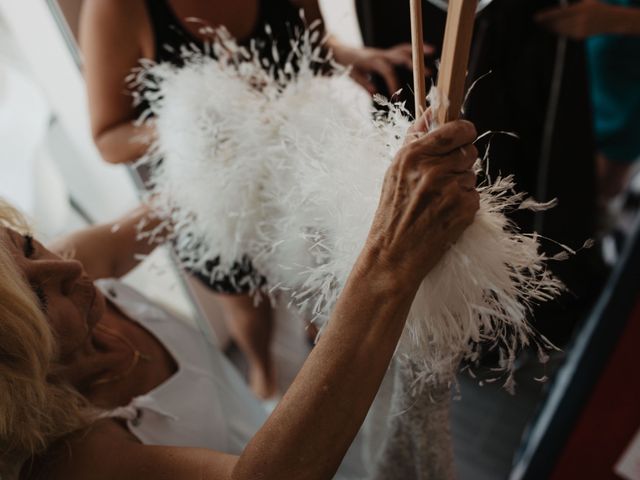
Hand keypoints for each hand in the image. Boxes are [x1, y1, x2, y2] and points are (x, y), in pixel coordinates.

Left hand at [330, 41, 434, 95]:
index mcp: (372, 61)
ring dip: (418, 51)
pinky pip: (402, 50)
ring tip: (432, 52)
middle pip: (400, 56)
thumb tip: (373, 94)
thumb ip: (363, 83)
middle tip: (428, 73)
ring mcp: (385, 53)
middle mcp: (381, 54)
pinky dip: (413, 52)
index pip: (387, 70)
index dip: (394, 82)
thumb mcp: (353, 75)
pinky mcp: (388, 53)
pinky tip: (427, 52)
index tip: (397, 97)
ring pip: (404, 49)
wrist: (342, 51)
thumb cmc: (347, 64)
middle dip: (414, 64)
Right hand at [364, 114, 478, 287]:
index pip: (457, 128)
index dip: (463, 132)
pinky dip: (463, 204)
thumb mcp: (395, 171)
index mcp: (414, 155)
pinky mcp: (465, 208)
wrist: (393, 254)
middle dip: (460, 162)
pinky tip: (444, 214)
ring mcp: (451, 189)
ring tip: (438, 201)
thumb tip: (430, 112)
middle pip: (469, 151)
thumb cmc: (392, 212)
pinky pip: (474, 195)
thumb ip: (414, 139)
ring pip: (472, 174)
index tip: (461, 138)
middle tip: (441, 180)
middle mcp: (433, 169)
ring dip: (460, 185)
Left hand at [535, 0, 625, 38]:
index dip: (546, 16)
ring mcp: (580, 29)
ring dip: (550, 27)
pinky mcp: (579, 36)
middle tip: (538, 20)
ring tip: (543, 24)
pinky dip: (557, 31)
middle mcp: (580, 19)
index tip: (536, 17)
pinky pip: (564, 34)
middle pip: (557, 23)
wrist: (611, 20)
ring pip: (559, 29)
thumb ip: (574, 1)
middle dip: (546, 22)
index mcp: (581, 8)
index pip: (559, 13)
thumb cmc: (596, 7)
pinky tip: (553, 28)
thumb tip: (559, 3)